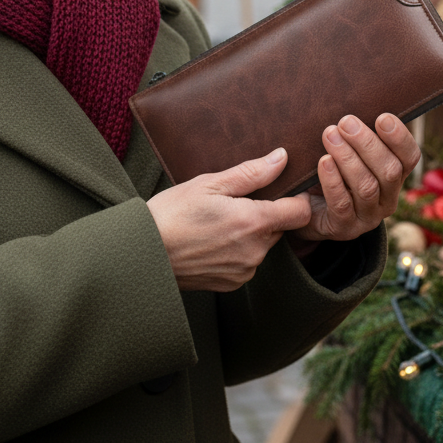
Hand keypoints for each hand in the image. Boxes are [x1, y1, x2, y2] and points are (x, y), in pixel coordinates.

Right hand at [146, 148, 312, 292]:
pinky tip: (212, 240)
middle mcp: (254, 251)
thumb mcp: (209, 184)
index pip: (299, 212)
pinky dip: (237, 250)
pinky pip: (247, 261)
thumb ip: (251, 173)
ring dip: (250, 232)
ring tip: (218, 221)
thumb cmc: (171, 213)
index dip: (294, 198)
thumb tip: (282, 158)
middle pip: (280, 227)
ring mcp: (244, 271)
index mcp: (252, 222)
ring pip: (262, 245)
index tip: (281, 189)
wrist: (142, 253)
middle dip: (265, 213)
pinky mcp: (232, 283)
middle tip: (235, 201)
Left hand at [288, 114, 420, 245]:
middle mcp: (387, 199)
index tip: (382, 117)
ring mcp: (367, 217)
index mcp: (394, 177)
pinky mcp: (343, 228)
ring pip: (367, 187)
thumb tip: (352, 105)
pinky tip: (323, 162)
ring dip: (348, 158)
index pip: (409, 158)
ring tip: (329, 135)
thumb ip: (355, 134)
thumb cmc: (329, 171)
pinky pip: (342, 204)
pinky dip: (333, 181)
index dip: (399, 138)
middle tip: (345, 122)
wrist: (304, 209)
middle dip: (367, 144)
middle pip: (389, 171)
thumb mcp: (347, 152)